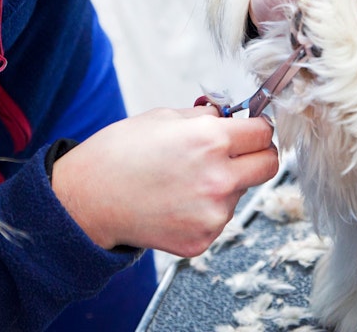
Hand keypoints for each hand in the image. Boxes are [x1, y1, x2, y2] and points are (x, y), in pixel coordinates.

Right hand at [50, 106, 277, 256]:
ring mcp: (213, 214)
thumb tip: (228, 117)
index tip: (249, 130)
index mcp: (211, 140)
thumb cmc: (118, 153)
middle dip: (256, 155)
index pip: (263, 132)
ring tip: (183, 180)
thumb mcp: (162, 117)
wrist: (88, 198)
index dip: (256, 127)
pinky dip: (204, 209)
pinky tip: (174, 202)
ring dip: (225, 184)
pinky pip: (218, 218)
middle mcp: (219, 179)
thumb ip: (204, 118)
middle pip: (269, 165)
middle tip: (236, 153)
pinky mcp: (202, 239)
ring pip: (240, 192)